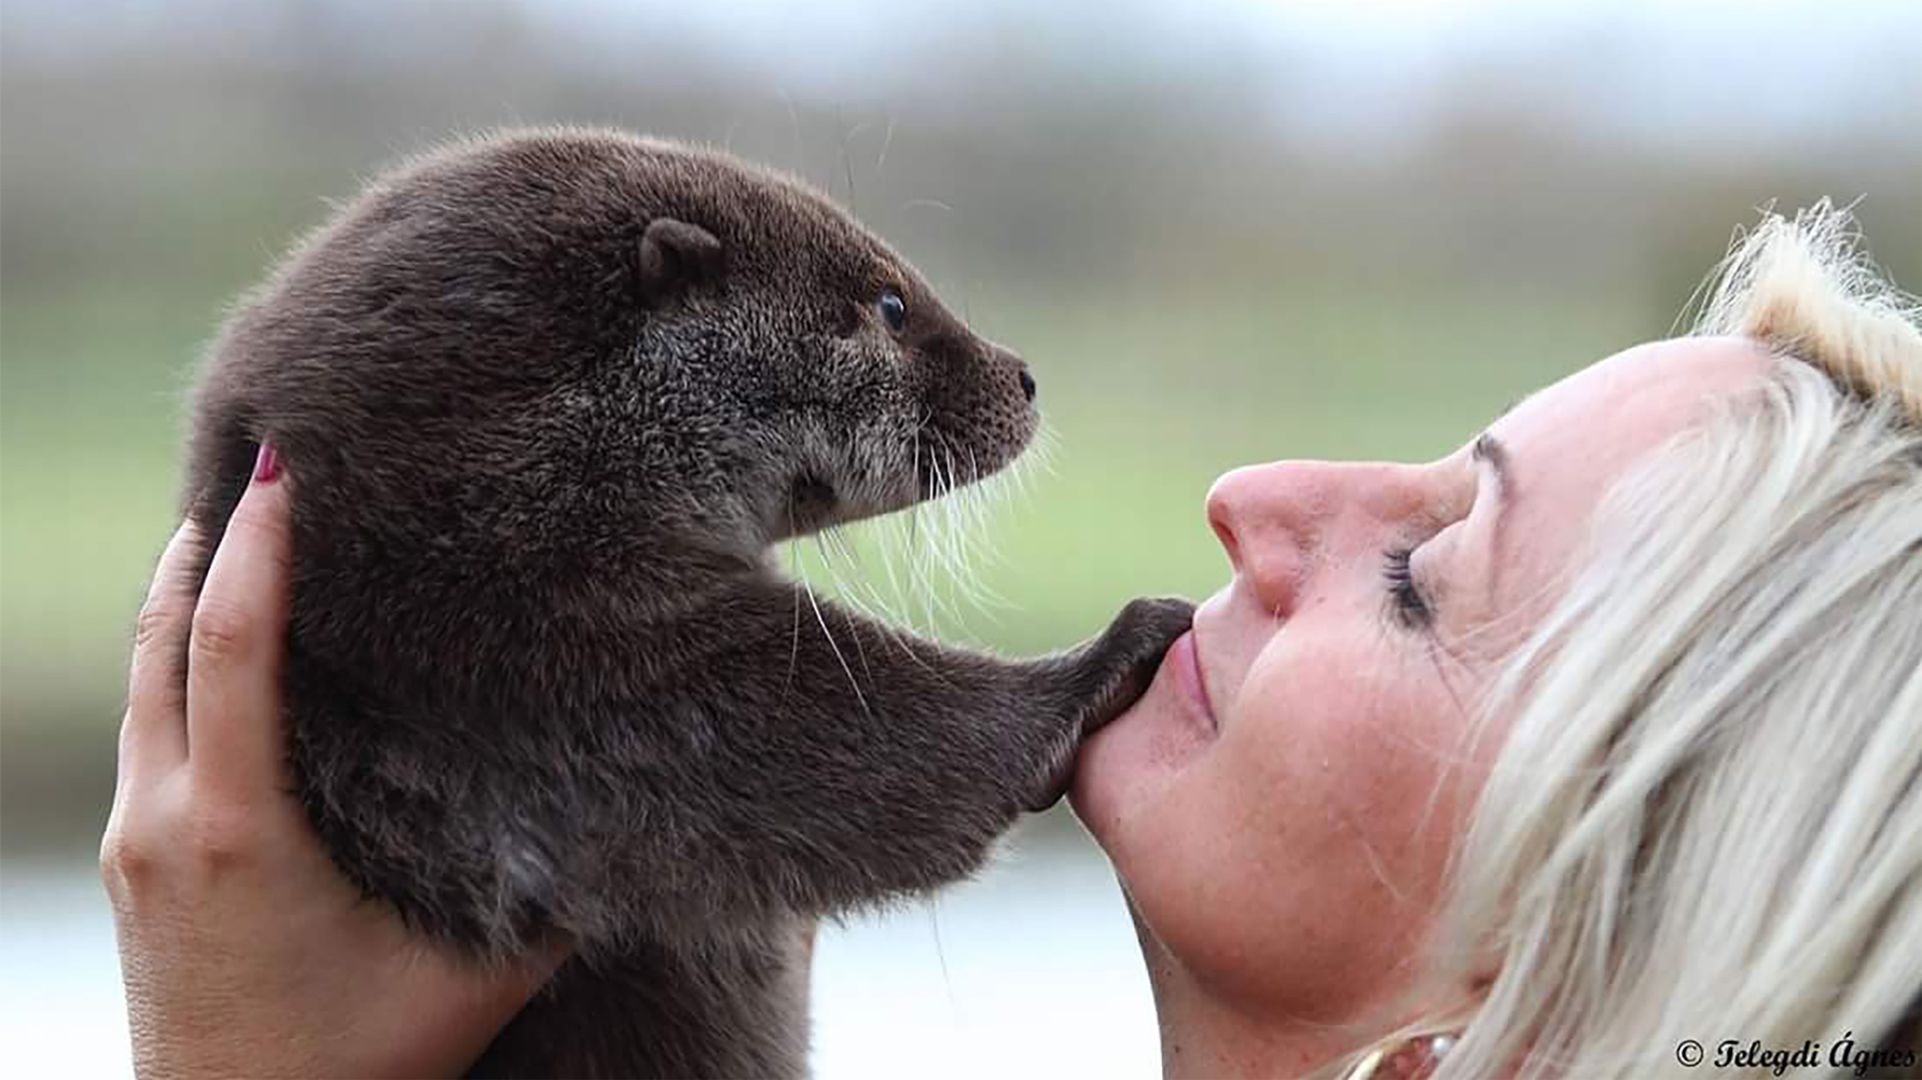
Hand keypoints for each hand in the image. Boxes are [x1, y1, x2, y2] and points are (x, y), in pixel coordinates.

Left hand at [100, 446, 570, 1078]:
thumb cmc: (349, 1071)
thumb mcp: (466, 982)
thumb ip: (551, 898)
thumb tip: (631, 817)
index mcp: (236, 829)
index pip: (230, 648)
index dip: (255, 549)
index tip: (285, 470)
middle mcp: (162, 822)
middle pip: (160, 640)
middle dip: (205, 544)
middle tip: (264, 465)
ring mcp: (133, 844)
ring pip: (142, 683)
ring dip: (184, 600)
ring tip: (239, 533)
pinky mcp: (133, 868)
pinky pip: (146, 729)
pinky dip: (179, 664)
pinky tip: (227, 654)